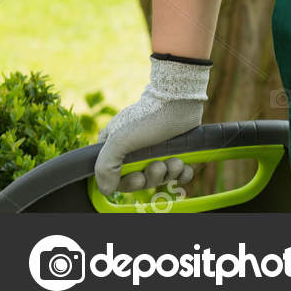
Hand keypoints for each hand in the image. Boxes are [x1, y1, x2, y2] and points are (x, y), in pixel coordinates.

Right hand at [93, 57, 208, 193]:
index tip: (137, 177)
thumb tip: (106, 190)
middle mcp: (137, 153)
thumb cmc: (147, 118)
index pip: (117, 178)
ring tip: (175, 160)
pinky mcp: (179, 150)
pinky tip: (184, 166)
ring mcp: (159, 152)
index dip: (128, 183)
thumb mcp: (119, 141)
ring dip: (169, 172)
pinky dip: (183, 173)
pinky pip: (180, 173)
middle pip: (142, 180)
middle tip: (158, 166)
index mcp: (118, 149)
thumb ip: (105, 167)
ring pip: (162, 177)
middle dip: (152, 177)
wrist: (180, 100)